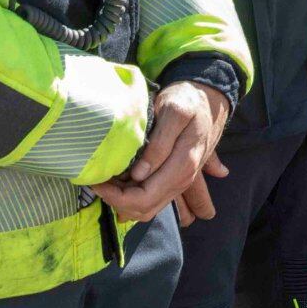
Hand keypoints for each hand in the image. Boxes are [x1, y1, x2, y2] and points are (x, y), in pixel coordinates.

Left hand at [92, 81, 229, 222]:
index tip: (98, 181)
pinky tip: (120, 178)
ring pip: (146, 209)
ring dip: (123, 200)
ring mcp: (179, 181)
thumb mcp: (174, 112)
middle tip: (99, 180)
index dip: (116, 196)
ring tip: (107, 178)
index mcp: (182, 166)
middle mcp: (182, 180)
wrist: (209, 98)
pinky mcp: (174, 178)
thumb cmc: (189, 100)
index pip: (144, 198)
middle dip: (116, 201)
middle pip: (144, 209)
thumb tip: (139, 174)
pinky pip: (151, 199)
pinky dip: (132, 196)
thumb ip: (159, 143)